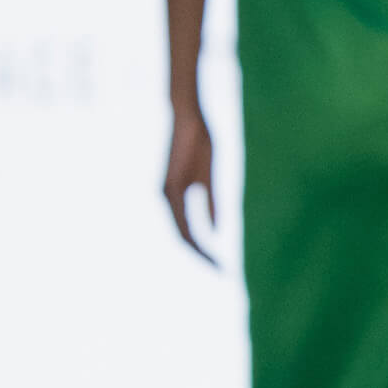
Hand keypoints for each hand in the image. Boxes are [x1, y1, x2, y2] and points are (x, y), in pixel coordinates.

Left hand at [163, 101, 217, 258]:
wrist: (185, 115)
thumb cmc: (196, 139)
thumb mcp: (208, 176)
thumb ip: (210, 202)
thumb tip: (215, 230)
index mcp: (175, 197)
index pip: (190, 232)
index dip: (204, 250)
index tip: (220, 264)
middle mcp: (168, 199)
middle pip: (185, 238)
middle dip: (202, 257)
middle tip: (220, 272)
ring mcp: (167, 194)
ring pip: (183, 232)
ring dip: (199, 251)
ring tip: (215, 266)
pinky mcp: (170, 186)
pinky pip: (182, 217)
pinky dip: (193, 234)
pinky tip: (204, 245)